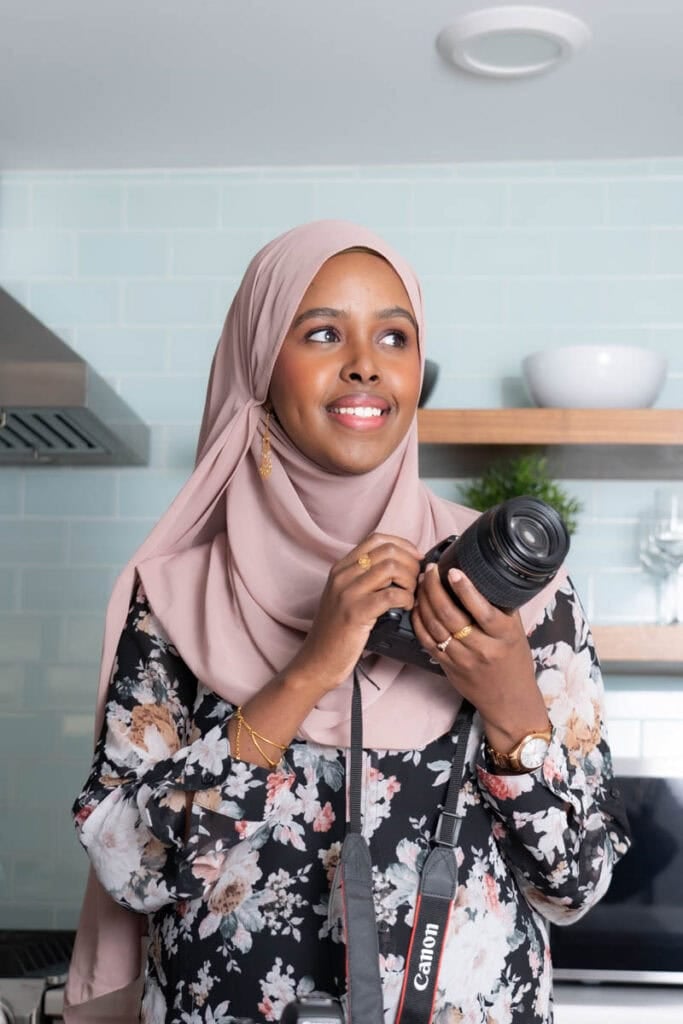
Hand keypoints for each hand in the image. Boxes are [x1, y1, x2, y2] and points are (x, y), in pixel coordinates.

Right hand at [285, 533, 421, 694]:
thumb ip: (365, 578)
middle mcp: (342, 575)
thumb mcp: (345, 596)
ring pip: (391, 568)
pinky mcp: (356, 613)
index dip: (402, 544)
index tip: (415, 558)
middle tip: (416, 581)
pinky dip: (407, 598)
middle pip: (387, 551)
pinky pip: (392, 594)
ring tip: (411, 594)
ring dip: (410, 580)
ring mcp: (347, 593)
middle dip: (410, 564)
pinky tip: (406, 607)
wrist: (317, 661)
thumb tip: (400, 566)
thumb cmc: (337, 632)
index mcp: (341, 568)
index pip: (376, 539)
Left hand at [411, 563, 549, 752]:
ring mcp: (462, 660)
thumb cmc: (514, 661)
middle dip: (435, 589)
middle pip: (451, 615)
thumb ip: (502, 607)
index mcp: (504, 637)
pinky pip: (426, 641)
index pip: (482, 610)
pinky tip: (417, 606)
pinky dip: (419, 621)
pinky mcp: (447, 667)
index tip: (453, 571)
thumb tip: (484, 575)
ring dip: (424, 601)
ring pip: (435, 626)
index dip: (465, 589)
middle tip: (430, 571)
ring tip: (422, 583)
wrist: (510, 701)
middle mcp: (482, 648)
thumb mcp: (516, 632)